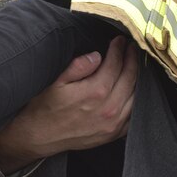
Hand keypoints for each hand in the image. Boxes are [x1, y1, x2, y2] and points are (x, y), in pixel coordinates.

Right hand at [0, 36, 137, 173]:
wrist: (39, 137)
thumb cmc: (45, 107)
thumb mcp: (55, 81)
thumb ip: (78, 66)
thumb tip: (97, 55)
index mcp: (94, 92)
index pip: (115, 64)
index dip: (118, 49)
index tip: (119, 40)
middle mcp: (108, 108)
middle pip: (129, 78)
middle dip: (132, 59)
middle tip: (131, 47)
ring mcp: (113, 124)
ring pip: (135, 95)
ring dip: (137, 78)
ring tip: (134, 64)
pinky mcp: (113, 134)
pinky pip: (133, 115)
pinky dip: (136, 99)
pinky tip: (133, 90)